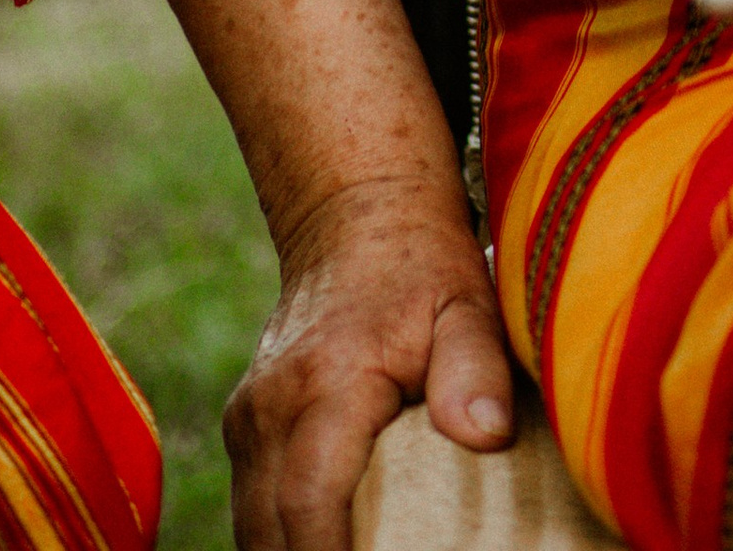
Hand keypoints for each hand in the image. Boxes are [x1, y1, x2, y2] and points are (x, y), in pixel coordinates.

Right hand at [224, 173, 510, 550]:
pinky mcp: (246, 426)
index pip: (308, 500)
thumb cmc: (423, 266)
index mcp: (327, 383)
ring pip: (253, 526)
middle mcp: (272, 407)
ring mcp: (250, 419)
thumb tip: (486, 436)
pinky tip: (330, 544)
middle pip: (269, 529)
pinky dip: (282, 537)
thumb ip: (476, 368)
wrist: (359, 215)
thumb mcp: (467, 304)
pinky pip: (253, 506)